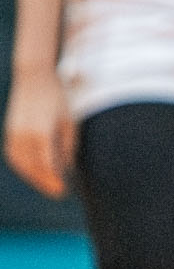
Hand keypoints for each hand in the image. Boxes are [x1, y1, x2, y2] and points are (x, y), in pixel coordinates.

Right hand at [4, 69, 73, 197]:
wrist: (34, 76)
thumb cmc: (58, 98)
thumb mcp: (69, 121)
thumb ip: (68, 145)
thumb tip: (68, 166)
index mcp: (42, 133)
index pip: (47, 166)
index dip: (55, 180)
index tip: (64, 190)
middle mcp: (24, 135)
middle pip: (33, 168)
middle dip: (44, 182)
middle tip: (58, 193)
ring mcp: (13, 133)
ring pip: (20, 164)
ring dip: (32, 176)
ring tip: (47, 184)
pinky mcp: (9, 130)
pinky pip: (13, 155)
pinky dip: (22, 166)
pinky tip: (33, 171)